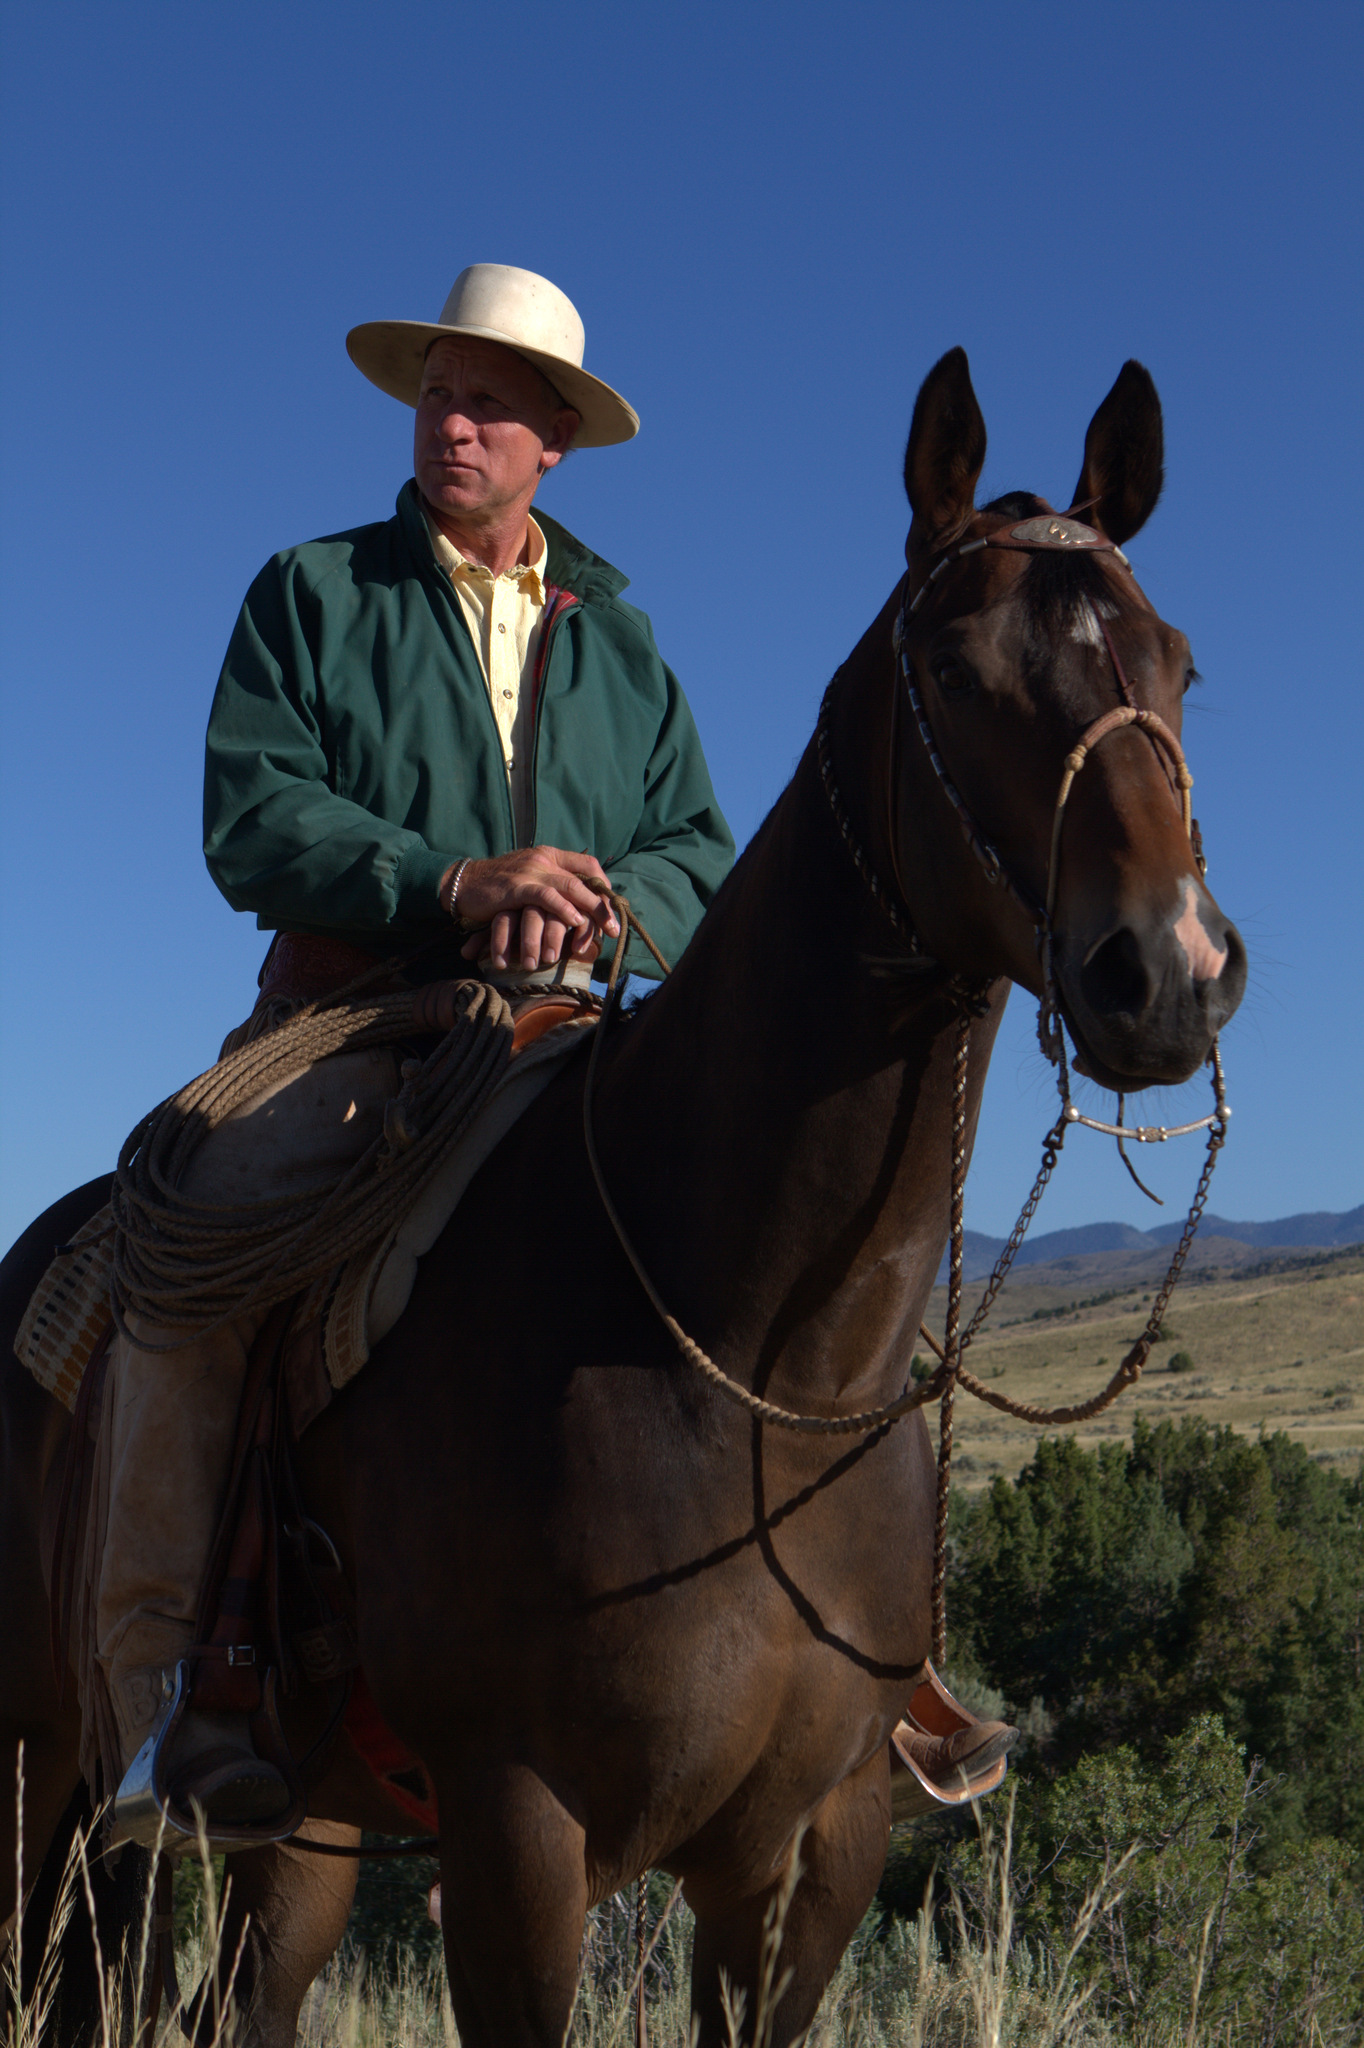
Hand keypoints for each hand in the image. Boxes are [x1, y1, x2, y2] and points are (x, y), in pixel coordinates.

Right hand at [439, 847, 619, 970]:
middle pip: (584, 879)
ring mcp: (530, 871)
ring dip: (591, 911)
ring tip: (604, 931)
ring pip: (570, 887)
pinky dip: (563, 909)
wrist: (464, 884)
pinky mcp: (516, 886)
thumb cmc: (497, 888)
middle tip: (616, 927)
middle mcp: (543, 859)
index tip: (612, 907)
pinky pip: (546, 896)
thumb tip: (576, 907)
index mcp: (549, 855)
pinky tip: (574, 922)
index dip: (603, 885)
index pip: (587, 863)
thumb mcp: (528, 879)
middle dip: (603, 905)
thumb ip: (550, 886)